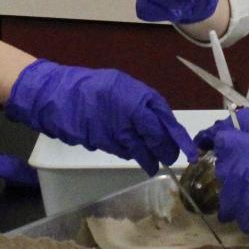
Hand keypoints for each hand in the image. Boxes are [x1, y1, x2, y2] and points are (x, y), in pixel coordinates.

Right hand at [3, 59, 196, 175]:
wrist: (59, 95)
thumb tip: (161, 123)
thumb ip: (143, 103)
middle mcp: (129, 114)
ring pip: (139, 150)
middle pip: (155, 139)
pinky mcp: (102, 143)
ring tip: (152, 162)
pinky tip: (130, 152)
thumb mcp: (123, 86)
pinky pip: (122, 151)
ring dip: (147, 158)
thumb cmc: (94, 87)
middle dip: (164, 151)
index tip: (189, 152)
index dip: (178, 138)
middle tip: (169, 157)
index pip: (165, 120)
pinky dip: (129, 153)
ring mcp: (115, 130)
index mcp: (137, 96)